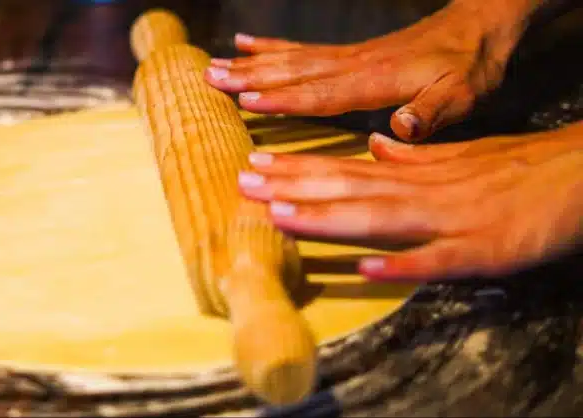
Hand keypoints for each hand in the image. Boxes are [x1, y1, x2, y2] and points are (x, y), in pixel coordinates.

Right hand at [204, 0, 539, 141]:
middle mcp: (353, 65)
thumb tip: (402, 128)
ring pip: (290, 60)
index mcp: (376, 80)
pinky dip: (271, 47)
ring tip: (214, 67)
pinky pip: (302, 49)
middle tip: (211, 79)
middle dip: (250, 77)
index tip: (247, 99)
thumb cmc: (472, 65)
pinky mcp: (349, 53)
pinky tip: (246, 44)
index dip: (285, 98)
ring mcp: (348, 56)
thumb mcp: (463, 94)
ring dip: (251, 64)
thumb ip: (432, 112)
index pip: (322, 92)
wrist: (480, 25)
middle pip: (293, 72)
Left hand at [236, 126, 582, 281]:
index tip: (255, 165)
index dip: (299, 169)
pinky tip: (367, 269)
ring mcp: (452, 221)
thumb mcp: (463, 157)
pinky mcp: (484, 250)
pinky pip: (438, 262)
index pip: (347, 170)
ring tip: (282, 216)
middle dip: (294, 189)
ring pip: (381, 219)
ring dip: (330, 218)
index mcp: (418, 175)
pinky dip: (403, 265)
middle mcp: (425, 193)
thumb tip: (372, 147)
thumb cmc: (521, 169)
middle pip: (350, 191)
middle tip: (244, 184)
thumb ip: (415, 157)